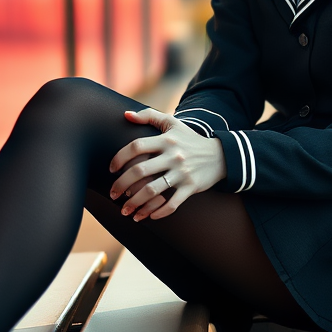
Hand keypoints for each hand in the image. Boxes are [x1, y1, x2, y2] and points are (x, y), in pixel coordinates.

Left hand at [108, 109, 226, 220]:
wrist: (220, 155)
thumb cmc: (190, 139)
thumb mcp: (172, 123)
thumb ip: (148, 115)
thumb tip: (126, 114)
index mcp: (166, 140)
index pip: (136, 147)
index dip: (120, 158)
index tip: (112, 169)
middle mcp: (173, 156)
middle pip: (140, 171)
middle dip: (121, 184)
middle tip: (112, 194)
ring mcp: (182, 173)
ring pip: (152, 190)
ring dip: (135, 203)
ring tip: (125, 210)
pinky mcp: (191, 187)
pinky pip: (172, 203)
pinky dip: (159, 212)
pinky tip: (149, 216)